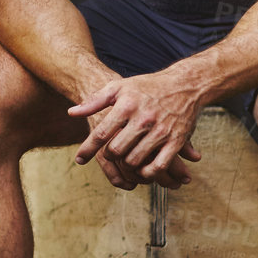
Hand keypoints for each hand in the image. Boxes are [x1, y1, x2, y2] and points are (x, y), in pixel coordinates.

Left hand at [69, 74, 203, 189]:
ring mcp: (161, 131)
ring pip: (135, 160)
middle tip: (110, 155)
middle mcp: (143, 119)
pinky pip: (158, 166)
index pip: (101, 133)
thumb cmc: (147, 87)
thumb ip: (95, 101)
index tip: (79, 159)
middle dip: (110, 156)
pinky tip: (143, 171)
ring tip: (125, 162)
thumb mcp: (119, 87)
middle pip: (117, 150)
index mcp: (126, 106)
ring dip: (127, 166)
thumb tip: (72, 113)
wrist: (185, 84)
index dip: (88, 149)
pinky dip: (148, 173)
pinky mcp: (177, 140)